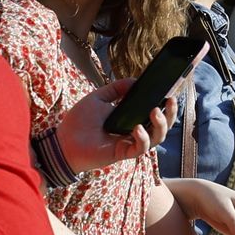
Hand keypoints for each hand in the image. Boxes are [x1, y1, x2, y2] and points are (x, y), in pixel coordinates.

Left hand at [58, 79, 173, 174]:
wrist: (63, 141)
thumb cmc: (79, 121)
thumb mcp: (98, 98)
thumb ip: (116, 88)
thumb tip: (135, 81)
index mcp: (130, 119)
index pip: (154, 114)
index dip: (166, 106)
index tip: (171, 92)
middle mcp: (133, 132)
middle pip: (161, 127)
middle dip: (170, 114)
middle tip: (170, 100)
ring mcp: (128, 144)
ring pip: (156, 139)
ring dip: (160, 125)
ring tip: (154, 111)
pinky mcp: (121, 154)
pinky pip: (139, 149)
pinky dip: (142, 139)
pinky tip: (137, 128)